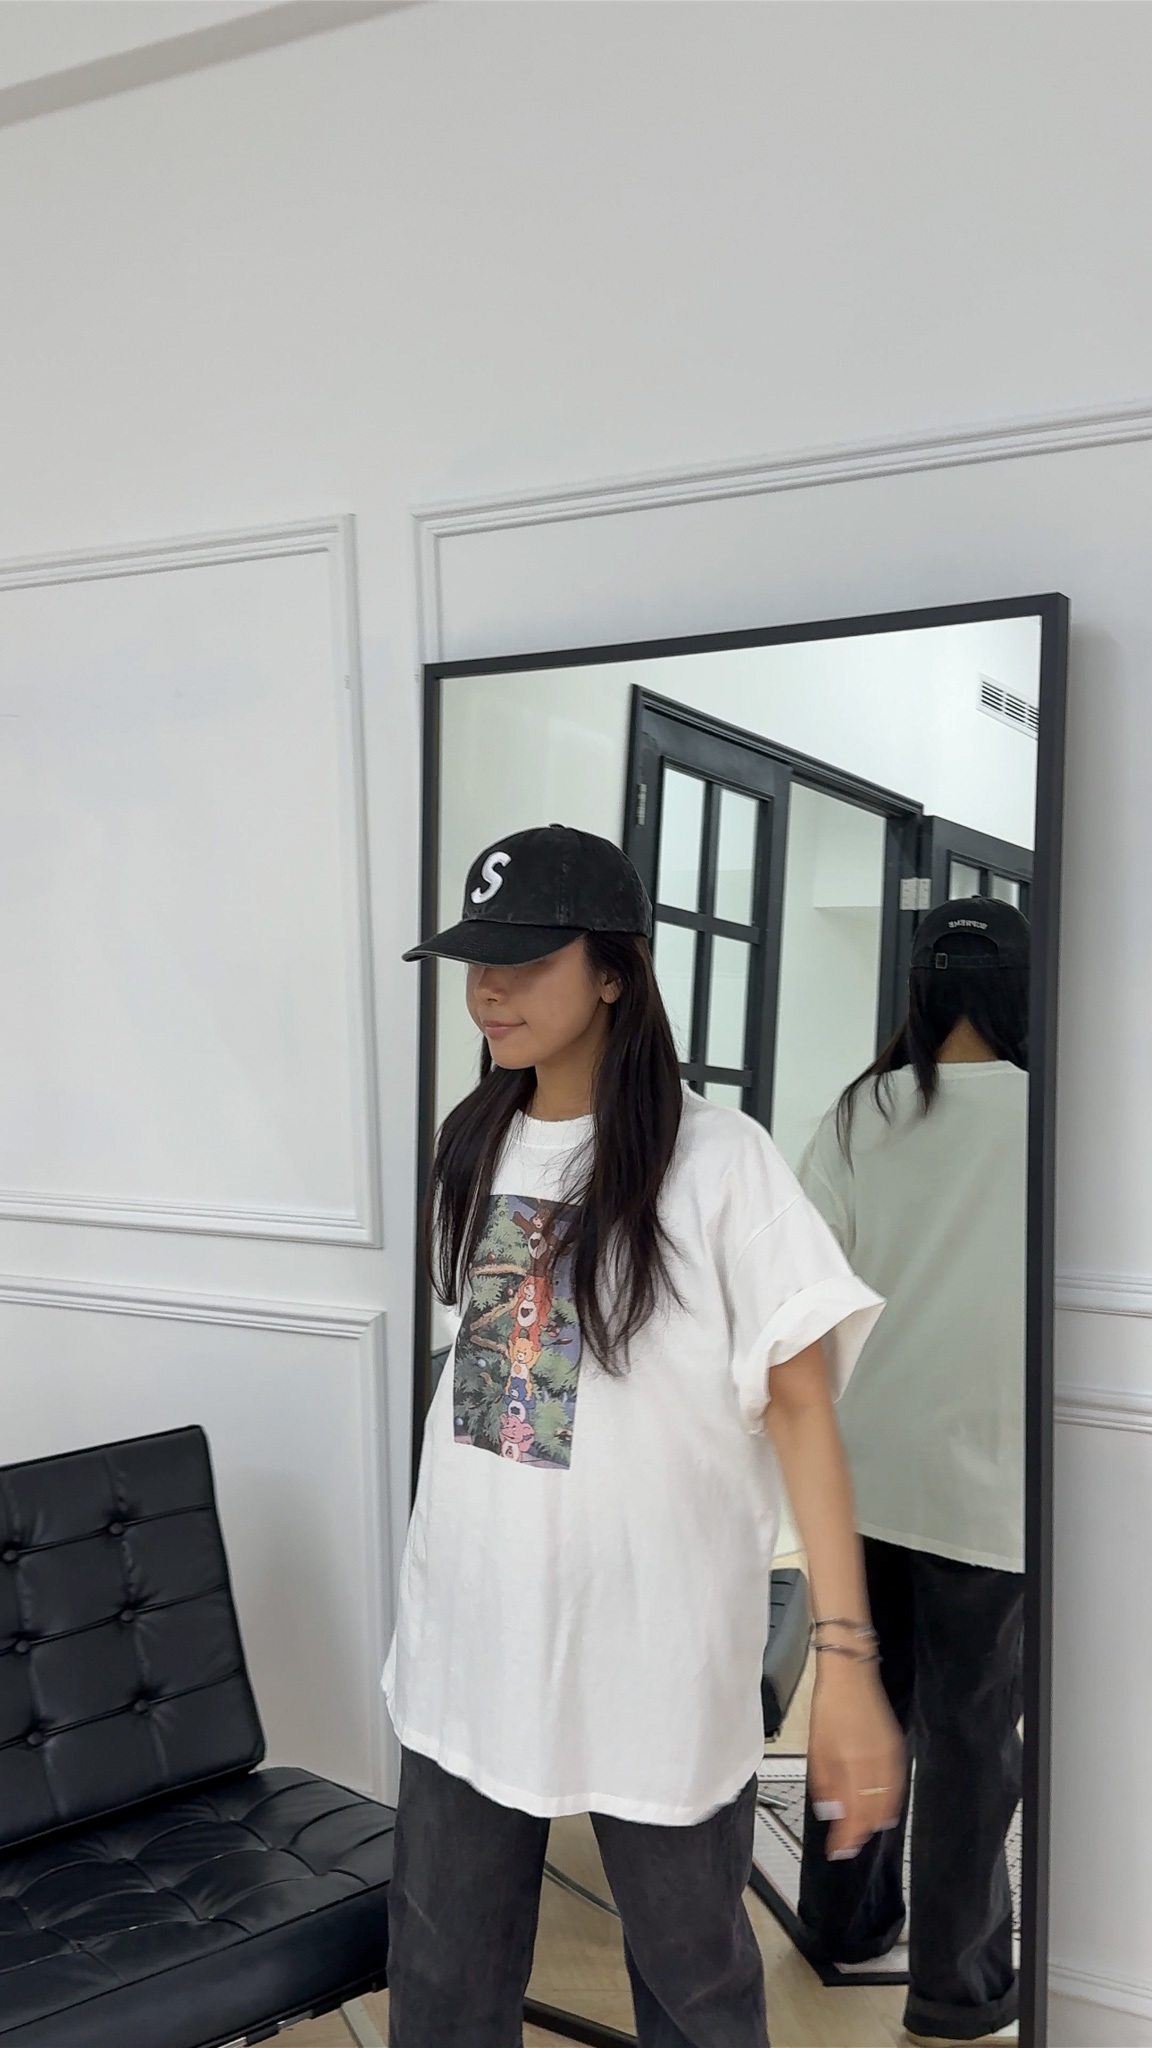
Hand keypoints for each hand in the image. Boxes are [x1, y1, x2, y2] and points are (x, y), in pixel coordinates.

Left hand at [806, 1655, 905, 1859]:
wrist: (851, 1675)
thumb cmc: (830, 1707)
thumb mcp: (817, 1748)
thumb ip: (824, 1784)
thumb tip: (831, 1812)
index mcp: (853, 1765)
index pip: (854, 1815)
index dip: (846, 1838)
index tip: (837, 1850)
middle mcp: (876, 1766)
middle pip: (873, 1814)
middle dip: (860, 1834)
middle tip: (846, 1844)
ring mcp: (891, 1759)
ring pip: (889, 1804)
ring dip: (874, 1822)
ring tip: (860, 1832)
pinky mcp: (898, 1751)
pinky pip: (897, 1788)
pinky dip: (889, 1805)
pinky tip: (880, 1811)